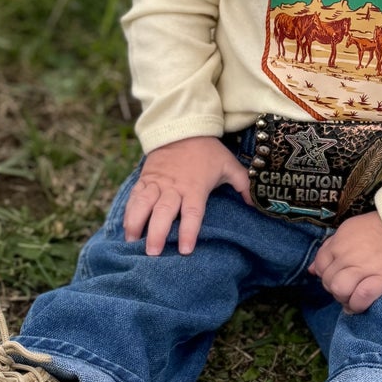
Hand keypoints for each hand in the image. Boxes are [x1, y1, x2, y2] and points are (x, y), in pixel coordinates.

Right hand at [122, 137, 252, 255]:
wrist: (182, 127)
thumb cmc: (207, 150)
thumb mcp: (229, 164)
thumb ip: (243, 184)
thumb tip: (256, 204)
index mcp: (195, 186)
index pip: (192, 212)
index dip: (188, 231)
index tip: (184, 250)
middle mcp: (173, 187)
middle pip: (163, 212)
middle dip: (156, 233)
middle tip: (152, 253)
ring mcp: (156, 183)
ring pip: (143, 204)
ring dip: (136, 224)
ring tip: (132, 243)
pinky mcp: (145, 179)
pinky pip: (134, 197)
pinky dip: (128, 212)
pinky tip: (125, 229)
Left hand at [308, 212, 381, 312]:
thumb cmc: (378, 228)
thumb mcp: (348, 231)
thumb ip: (329, 248)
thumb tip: (312, 270)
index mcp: (338, 243)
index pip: (320, 267)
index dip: (326, 276)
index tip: (338, 278)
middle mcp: (346, 256)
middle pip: (328, 282)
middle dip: (335, 289)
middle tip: (348, 289)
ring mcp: (363, 268)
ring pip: (340, 290)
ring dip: (344, 298)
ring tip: (352, 297)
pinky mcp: (381, 279)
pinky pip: (361, 298)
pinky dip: (357, 305)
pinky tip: (360, 305)